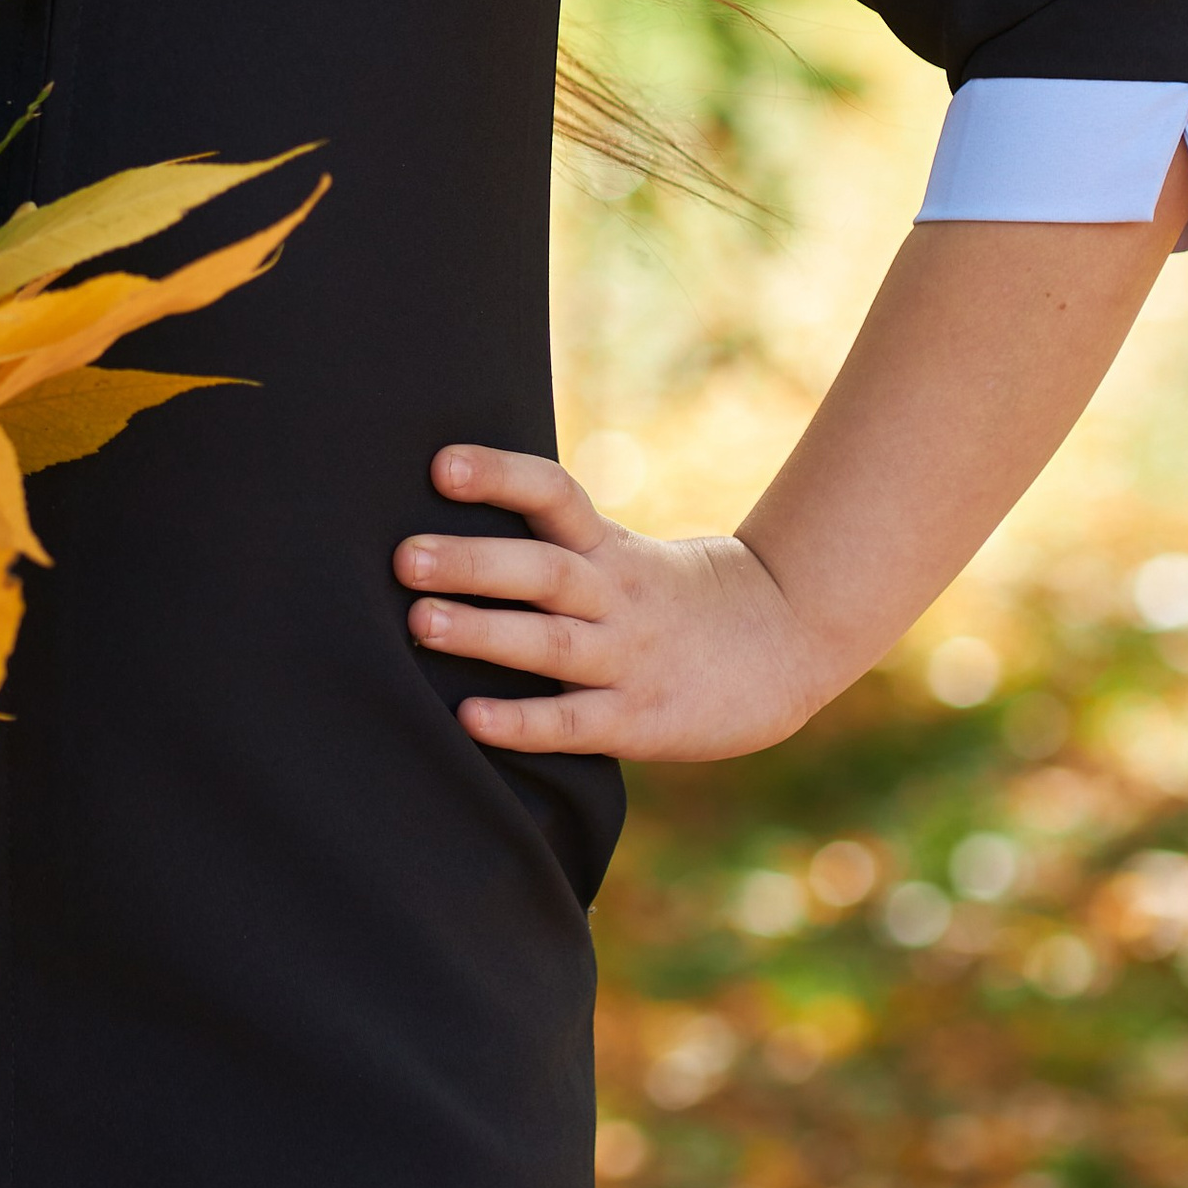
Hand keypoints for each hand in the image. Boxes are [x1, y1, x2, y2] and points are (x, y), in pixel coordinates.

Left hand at [395, 444, 831, 763]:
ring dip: (484, 633)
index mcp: (608, 547)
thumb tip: (438, 528)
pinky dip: (523, 721)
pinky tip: (470, 719)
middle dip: (472, 562)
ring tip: (419, 623)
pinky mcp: (638, 719)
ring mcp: (628, 658)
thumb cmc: (670, 597)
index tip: (440, 466)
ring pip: (553, 643)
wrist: (784, 643)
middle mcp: (615, 595)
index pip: (555, 495)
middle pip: (543, 569)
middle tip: (404, 557)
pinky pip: (575, 721)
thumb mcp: (621, 553)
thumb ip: (551, 544)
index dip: (501, 476)